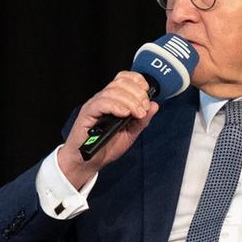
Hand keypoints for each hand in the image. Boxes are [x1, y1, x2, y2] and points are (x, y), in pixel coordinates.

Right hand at [55, 71, 159, 188]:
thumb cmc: (106, 146)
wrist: (89, 162)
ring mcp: (94, 106)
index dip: (137, 81)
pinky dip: (115, 106)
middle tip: (144, 108)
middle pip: (120, 83)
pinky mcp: (86, 114)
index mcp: (113, 100)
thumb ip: (142, 120)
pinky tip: (124, 114)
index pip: (124, 78)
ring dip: (130, 101)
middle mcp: (103, 99)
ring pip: (112, 91)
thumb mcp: (130, 133)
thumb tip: (154, 105)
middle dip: (137, 93)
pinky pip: (100, 103)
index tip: (147, 93)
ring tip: (137, 114)